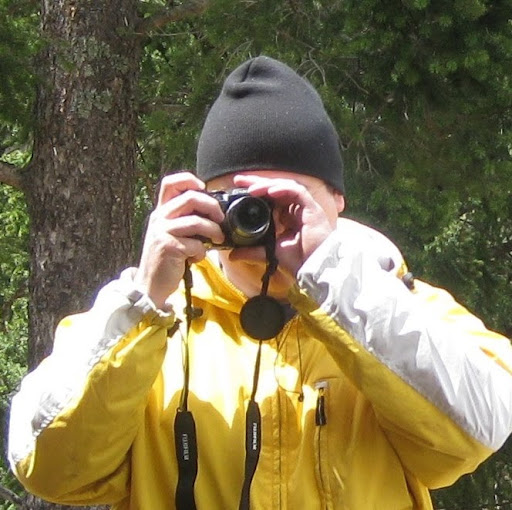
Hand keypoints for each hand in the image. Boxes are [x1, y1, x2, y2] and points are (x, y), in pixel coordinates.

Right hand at [134, 172, 224, 308]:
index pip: (170, 182)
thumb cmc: (166, 259)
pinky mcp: (169, 247)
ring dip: (214, 231)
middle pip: (191, 197)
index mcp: (161, 211)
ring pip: (197, 222)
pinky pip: (196, 244)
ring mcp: (162, 232)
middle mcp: (160, 218)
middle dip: (212, 207)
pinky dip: (202, 252)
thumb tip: (213, 212)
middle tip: (221, 219)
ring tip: (218, 240)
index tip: (204, 189)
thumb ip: (185, 220)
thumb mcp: (171, 234)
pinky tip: (197, 258)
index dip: (189, 180)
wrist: (150, 284)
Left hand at [231, 173, 341, 278]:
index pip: (270, 198)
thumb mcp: (270, 253)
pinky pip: (298, 192)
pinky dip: (284, 189)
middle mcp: (296, 209)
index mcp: (288, 217)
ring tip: (251, 189)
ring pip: (285, 187)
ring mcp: (305, 207)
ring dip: (267, 185)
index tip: (236, 190)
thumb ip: (253, 252)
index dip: (255, 192)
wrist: (316, 269)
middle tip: (238, 180)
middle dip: (257, 182)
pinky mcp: (313, 209)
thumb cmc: (300, 262)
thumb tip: (232, 255)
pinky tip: (271, 191)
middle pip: (275, 188)